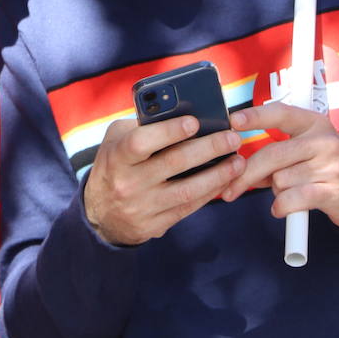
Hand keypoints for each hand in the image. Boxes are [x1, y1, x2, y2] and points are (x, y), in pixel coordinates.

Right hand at [83, 116, 243, 245]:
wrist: (100, 213)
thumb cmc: (115, 164)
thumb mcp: (116, 139)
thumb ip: (142, 125)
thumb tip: (182, 111)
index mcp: (117, 157)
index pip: (142, 142)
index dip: (169, 131)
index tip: (195, 121)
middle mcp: (128, 183)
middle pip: (173, 163)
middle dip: (208, 149)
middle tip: (233, 137)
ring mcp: (142, 207)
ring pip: (187, 190)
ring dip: (218, 175)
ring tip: (238, 161)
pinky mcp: (155, 226)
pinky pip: (188, 208)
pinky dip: (209, 193)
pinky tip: (225, 180)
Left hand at [220, 102, 338, 229]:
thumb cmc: (325, 166)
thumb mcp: (305, 150)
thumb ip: (275, 154)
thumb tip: (238, 165)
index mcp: (313, 123)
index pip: (280, 113)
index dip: (255, 116)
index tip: (233, 121)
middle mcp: (323, 141)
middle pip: (272, 154)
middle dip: (247, 174)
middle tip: (230, 189)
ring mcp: (331, 166)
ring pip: (280, 180)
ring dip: (275, 191)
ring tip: (288, 191)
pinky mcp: (333, 191)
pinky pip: (293, 199)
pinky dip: (282, 206)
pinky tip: (282, 208)